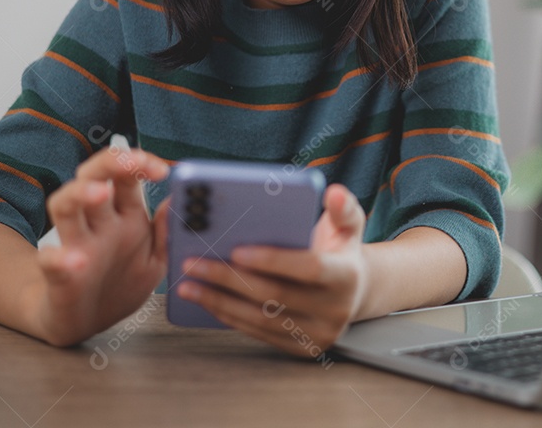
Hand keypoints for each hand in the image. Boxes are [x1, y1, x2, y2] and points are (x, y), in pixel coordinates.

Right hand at [32, 147, 171, 345]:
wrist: (87, 323)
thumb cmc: (121, 284)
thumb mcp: (155, 260)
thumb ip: (166, 232)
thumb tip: (177, 200)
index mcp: (125, 216)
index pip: (127, 177)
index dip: (141, 164)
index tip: (162, 170)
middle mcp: (98, 224)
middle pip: (94, 178)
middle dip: (110, 163)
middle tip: (131, 161)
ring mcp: (75, 245)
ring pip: (65, 207)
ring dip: (80, 194)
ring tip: (100, 193)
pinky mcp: (59, 275)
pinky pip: (50, 261)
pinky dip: (58, 258)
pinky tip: (75, 260)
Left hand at [177, 183, 366, 357]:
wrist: (354, 293)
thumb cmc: (340, 250)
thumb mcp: (348, 224)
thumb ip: (343, 206)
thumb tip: (332, 192)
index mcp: (347, 276)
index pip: (308, 269)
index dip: (273, 260)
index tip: (236, 249)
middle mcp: (336, 310)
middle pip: (276, 296)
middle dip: (229, 279)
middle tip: (192, 263)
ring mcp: (318, 335)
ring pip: (261, 319)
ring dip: (219, 302)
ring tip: (187, 284)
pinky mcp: (300, 349)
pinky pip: (258, 333)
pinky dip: (229, 317)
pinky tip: (205, 300)